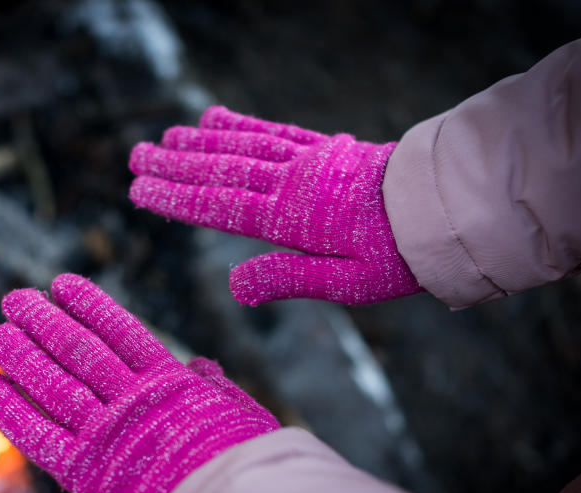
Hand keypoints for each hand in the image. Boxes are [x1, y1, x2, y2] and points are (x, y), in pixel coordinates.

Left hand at [0, 273, 279, 492]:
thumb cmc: (252, 470)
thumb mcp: (243, 418)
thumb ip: (217, 389)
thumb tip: (200, 364)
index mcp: (171, 384)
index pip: (121, 331)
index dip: (89, 305)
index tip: (62, 284)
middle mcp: (132, 400)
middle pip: (78, 350)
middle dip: (42, 321)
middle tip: (14, 299)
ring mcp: (106, 432)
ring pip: (53, 383)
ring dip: (20, 355)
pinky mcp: (85, 470)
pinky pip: (37, 435)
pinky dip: (8, 409)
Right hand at [129, 106, 423, 304]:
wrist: (446, 208)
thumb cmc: (397, 255)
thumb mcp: (346, 283)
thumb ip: (287, 279)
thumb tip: (234, 287)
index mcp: (289, 218)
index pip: (218, 206)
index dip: (175, 198)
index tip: (138, 190)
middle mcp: (290, 182)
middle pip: (219, 170)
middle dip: (173, 165)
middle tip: (134, 157)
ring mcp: (305, 162)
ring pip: (240, 147)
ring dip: (197, 142)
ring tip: (162, 138)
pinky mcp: (321, 151)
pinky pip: (272, 132)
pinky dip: (240, 124)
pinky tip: (215, 117)